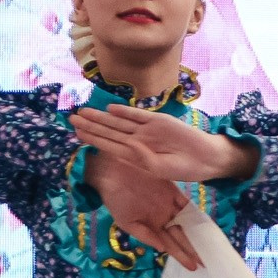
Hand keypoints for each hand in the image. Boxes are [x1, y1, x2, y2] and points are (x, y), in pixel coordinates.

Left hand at [71, 104, 260, 183]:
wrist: (206, 157)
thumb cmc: (184, 168)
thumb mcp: (159, 169)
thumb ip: (141, 158)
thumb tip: (126, 144)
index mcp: (135, 155)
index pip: (108, 145)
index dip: (92, 138)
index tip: (76, 133)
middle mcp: (137, 140)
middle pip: (109, 131)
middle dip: (90, 125)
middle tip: (71, 118)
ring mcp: (147, 129)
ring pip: (119, 121)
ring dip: (101, 117)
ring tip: (83, 111)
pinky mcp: (158, 120)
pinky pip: (137, 115)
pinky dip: (124, 111)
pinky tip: (110, 108)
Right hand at [85, 150, 201, 270]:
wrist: (111, 172)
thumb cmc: (114, 198)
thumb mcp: (126, 222)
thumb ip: (144, 235)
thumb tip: (162, 249)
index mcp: (151, 226)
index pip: (170, 244)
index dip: (181, 255)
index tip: (193, 268)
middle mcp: (162, 217)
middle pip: (181, 235)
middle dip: (193, 249)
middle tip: (207, 262)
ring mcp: (168, 204)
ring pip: (186, 222)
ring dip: (196, 234)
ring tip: (209, 247)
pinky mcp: (172, 191)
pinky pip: (186, 204)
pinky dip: (195, 214)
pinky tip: (204, 224)